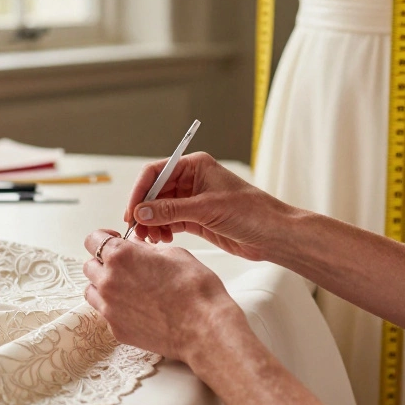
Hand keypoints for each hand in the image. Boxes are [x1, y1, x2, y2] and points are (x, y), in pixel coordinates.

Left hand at [82, 229, 245, 361]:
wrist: (204, 328)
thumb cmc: (195, 288)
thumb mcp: (173, 253)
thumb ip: (146, 248)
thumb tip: (135, 247)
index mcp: (120, 256)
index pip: (93, 239)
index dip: (104, 238)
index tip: (114, 240)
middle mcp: (108, 281)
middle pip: (89, 266)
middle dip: (103, 262)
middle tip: (124, 265)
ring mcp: (110, 309)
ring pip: (92, 291)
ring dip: (104, 285)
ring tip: (128, 287)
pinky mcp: (117, 330)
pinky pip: (106, 313)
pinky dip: (115, 308)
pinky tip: (137, 308)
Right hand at [123, 152, 287, 260]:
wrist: (273, 235)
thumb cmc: (252, 211)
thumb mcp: (207, 208)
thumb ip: (171, 210)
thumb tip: (141, 212)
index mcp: (194, 166)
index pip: (155, 172)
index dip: (140, 191)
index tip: (131, 211)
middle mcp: (191, 180)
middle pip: (154, 192)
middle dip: (144, 210)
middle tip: (136, 229)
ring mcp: (193, 201)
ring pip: (160, 209)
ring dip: (151, 223)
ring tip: (151, 238)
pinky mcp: (196, 219)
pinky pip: (170, 222)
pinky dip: (162, 230)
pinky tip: (163, 239)